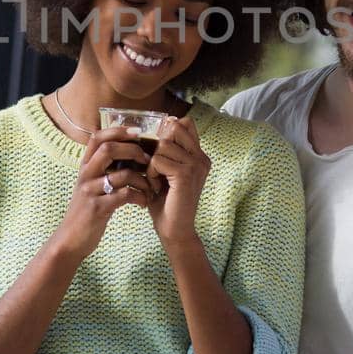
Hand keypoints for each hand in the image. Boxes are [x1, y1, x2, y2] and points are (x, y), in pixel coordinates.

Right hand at [53, 126, 152, 259]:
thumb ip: (102, 169)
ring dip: (143, 180)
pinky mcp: (97, 209)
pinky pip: (124, 196)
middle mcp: (85, 175)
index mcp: (84, 167)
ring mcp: (90, 191)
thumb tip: (125, 151)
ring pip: (122, 174)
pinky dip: (139, 197)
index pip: (97, 138)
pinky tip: (144, 203)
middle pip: (109, 149)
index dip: (117, 130)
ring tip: (151, 188)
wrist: (70, 240)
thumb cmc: (86, 211)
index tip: (138, 131)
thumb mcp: (90, 186)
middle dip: (133, 150)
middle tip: (147, 160)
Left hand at [143, 117, 210, 248]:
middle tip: (157, 167)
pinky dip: (151, 173)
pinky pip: (158, 160)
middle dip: (158, 145)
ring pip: (163, 144)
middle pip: (174, 128)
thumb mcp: (167, 171)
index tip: (158, 150)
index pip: (184, 123)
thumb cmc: (167, 202)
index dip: (167, 130)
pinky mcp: (186, 175)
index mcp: (199, 155)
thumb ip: (166, 151)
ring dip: (152, 162)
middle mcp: (201, 157)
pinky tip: (156, 187)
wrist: (175, 230)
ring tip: (156, 180)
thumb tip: (159, 125)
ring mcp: (195, 165)